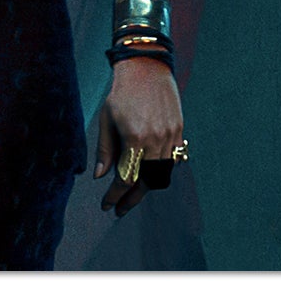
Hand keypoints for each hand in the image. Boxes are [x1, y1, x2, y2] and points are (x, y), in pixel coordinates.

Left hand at [94, 56, 184, 215]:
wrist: (147, 70)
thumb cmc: (121, 94)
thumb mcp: (106, 120)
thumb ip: (105, 150)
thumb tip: (100, 177)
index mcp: (136, 138)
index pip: (126, 177)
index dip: (116, 195)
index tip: (107, 206)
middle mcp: (157, 141)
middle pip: (146, 181)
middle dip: (132, 198)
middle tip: (119, 209)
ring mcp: (171, 137)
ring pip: (161, 174)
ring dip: (146, 187)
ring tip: (131, 196)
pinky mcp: (179, 132)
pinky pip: (172, 160)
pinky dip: (160, 172)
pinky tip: (148, 176)